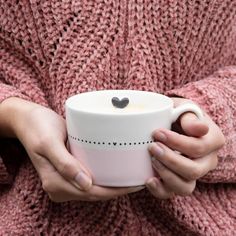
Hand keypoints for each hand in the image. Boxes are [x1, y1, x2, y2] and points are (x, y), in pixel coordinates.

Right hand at [4, 98, 142, 201]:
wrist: (29, 120)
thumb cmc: (38, 127)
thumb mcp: (49, 143)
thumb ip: (64, 164)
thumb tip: (86, 185)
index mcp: (55, 182)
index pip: (92, 193)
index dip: (115, 191)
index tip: (135, 185)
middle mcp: (60, 185)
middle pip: (96, 193)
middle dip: (118, 189)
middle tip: (139, 180)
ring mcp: (65, 179)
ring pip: (94, 188)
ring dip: (113, 184)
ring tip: (132, 176)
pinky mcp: (69, 170)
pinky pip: (91, 178)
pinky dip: (105, 177)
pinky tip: (117, 171)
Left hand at [146, 97, 224, 198]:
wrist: (172, 122)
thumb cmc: (178, 114)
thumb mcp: (184, 108)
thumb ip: (190, 117)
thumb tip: (200, 129)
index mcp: (213, 141)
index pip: (197, 147)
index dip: (176, 142)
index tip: (157, 132)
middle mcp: (207, 161)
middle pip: (193, 170)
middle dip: (169, 159)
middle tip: (152, 146)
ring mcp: (193, 173)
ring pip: (185, 187)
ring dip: (165, 174)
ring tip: (151, 160)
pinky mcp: (179, 181)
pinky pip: (172, 193)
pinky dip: (159, 190)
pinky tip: (149, 179)